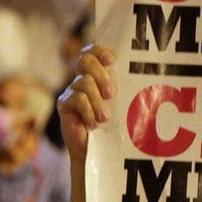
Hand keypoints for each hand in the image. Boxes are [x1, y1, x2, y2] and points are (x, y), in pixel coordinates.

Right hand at [58, 44, 115, 162]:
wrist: (96, 150)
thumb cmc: (112, 126)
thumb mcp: (120, 103)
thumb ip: (121, 88)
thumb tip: (137, 74)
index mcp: (96, 75)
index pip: (92, 52)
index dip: (99, 51)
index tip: (111, 60)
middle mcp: (82, 79)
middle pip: (85, 60)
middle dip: (100, 74)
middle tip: (110, 94)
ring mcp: (71, 91)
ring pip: (84, 82)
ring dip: (97, 101)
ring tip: (104, 118)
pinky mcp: (64, 104)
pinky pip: (77, 99)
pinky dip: (88, 112)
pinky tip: (93, 124)